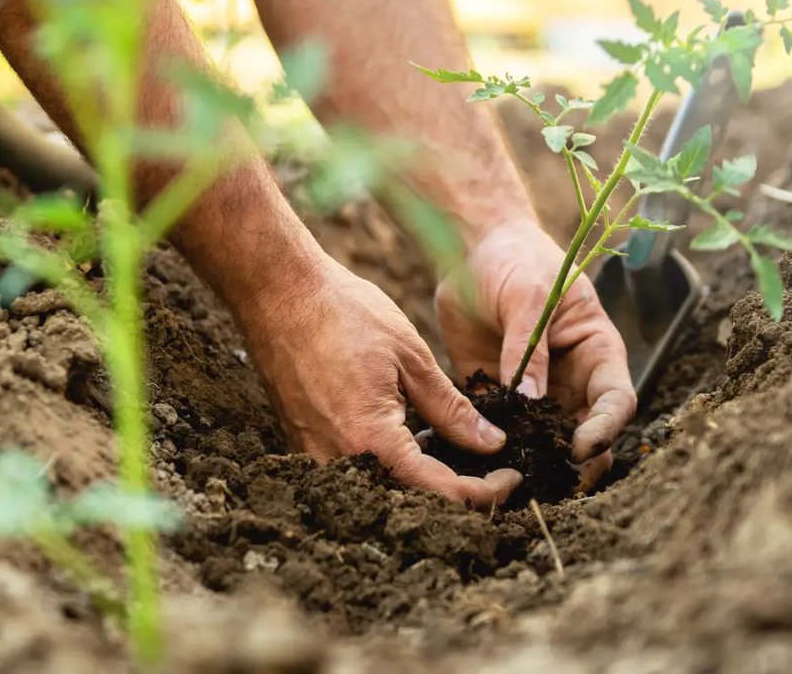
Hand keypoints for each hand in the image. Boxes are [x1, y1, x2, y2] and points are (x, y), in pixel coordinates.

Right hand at [238, 256, 521, 507]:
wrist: (278, 292)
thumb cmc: (344, 313)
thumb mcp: (412, 357)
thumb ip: (452, 410)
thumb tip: (491, 444)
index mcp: (371, 440)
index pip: (441, 492)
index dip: (486, 492)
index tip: (513, 477)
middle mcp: (339, 460)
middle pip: (411, 500)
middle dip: (458, 491)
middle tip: (491, 468)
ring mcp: (314, 455)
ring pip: (382, 489)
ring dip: (422, 478)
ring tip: (451, 445)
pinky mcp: (302, 444)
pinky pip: (355, 470)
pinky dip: (390, 462)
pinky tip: (410, 432)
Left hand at [435, 219, 636, 486]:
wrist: (472, 250)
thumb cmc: (515, 260)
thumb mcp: (528, 296)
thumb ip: (528, 348)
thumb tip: (530, 401)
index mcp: (596, 352)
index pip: (616, 401)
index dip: (605, 429)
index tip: (580, 449)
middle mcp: (572, 381)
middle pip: (587, 434)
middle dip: (575, 464)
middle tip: (550, 483)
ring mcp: (537, 394)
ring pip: (546, 443)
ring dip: (534, 464)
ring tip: (512, 484)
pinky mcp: (499, 397)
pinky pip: (502, 432)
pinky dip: (492, 450)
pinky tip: (474, 466)